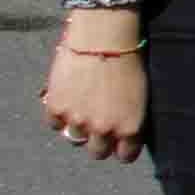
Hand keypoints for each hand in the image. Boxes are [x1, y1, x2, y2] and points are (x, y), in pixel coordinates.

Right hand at [41, 21, 148, 162]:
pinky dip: (58, 115)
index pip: (125, 156)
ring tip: (82, 108)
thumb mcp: (140, 95)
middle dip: (99, 142)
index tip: (119, 142)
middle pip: (98, 152)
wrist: (104, 38)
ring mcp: (78, 121)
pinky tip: (66, 100)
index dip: (122, 148)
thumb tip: (120, 133)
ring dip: (78, 127)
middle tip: (98, 126)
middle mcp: (104, 129)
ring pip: (75, 139)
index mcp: (130, 127)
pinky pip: (54, 124)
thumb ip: (129, 118)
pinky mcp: (57, 108)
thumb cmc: (129, 60)